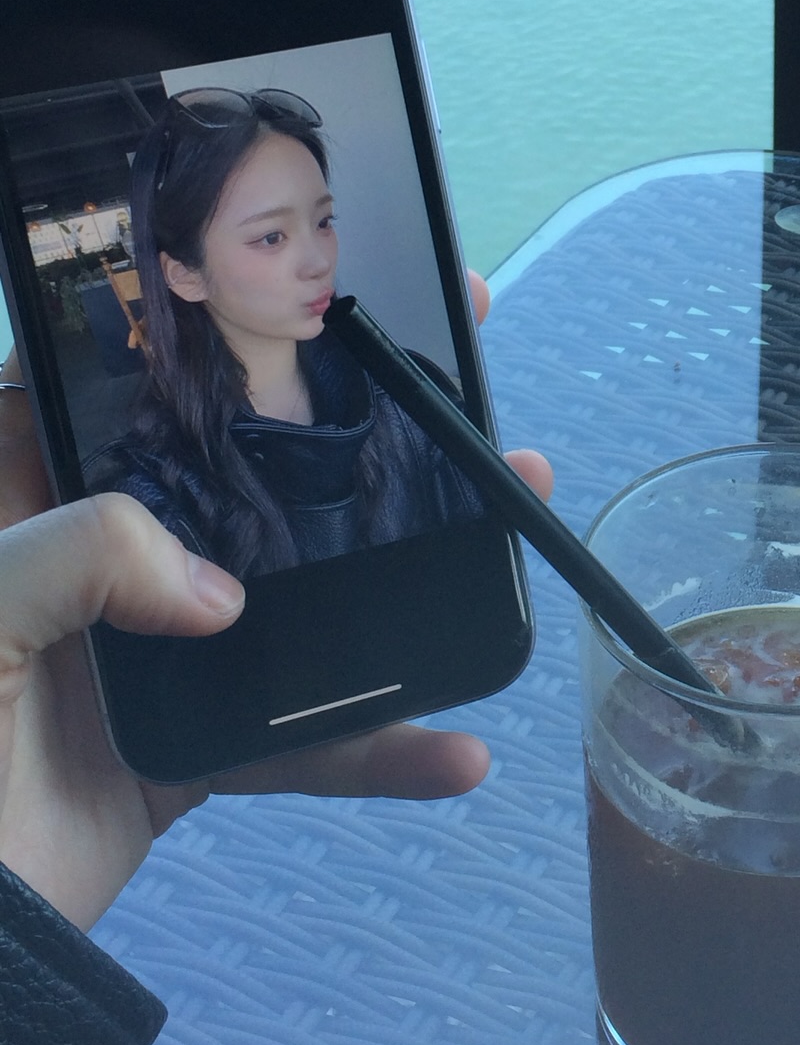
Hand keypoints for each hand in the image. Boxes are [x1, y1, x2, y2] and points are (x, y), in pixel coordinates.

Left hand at [0, 270, 552, 930]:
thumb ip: (82, 555)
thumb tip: (222, 591)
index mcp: (28, 502)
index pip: (123, 385)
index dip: (209, 326)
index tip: (307, 291)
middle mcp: (101, 562)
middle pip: (242, 471)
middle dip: (347, 425)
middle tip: (446, 378)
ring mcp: (156, 653)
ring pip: (298, 591)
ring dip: (405, 565)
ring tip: (506, 514)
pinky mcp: (193, 748)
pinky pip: (301, 738)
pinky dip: (378, 751)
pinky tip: (454, 753)